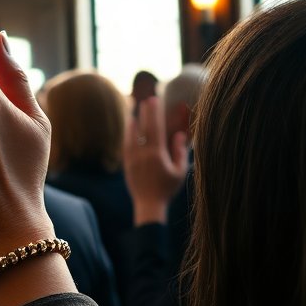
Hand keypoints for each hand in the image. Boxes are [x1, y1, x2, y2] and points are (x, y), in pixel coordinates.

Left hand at [123, 96, 188, 225]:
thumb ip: (179, 152)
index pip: (155, 128)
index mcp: (156, 154)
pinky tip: (129, 129)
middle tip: (146, 100)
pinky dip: (128, 134)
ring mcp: (132, 158)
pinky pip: (126, 144)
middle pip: (143, 128)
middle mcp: (142, 153)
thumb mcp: (179, 171)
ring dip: (133, 121)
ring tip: (135, 110)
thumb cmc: (167, 189)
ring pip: (131, 135)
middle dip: (145, 113)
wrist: (148, 205)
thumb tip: (179, 134)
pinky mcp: (127, 164)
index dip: (155, 113)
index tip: (155, 100)